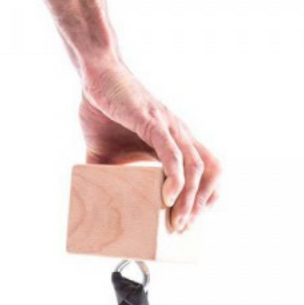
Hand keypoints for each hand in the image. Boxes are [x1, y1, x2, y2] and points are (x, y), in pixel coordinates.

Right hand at [79, 60, 220, 231]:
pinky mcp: (153, 122)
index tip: (190, 220)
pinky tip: (169, 197)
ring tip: (179, 221)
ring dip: (191, 198)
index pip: (206, 171)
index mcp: (173, 142)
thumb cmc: (103, 110)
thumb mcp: (105, 155)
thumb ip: (107, 176)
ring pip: (195, 167)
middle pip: (210, 171)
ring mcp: (169, 128)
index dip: (205, 197)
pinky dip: (175, 177)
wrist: (95, 77)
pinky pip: (172, 153)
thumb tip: (92, 202)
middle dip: (202, 203)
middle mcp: (179, 135)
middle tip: (185, 227)